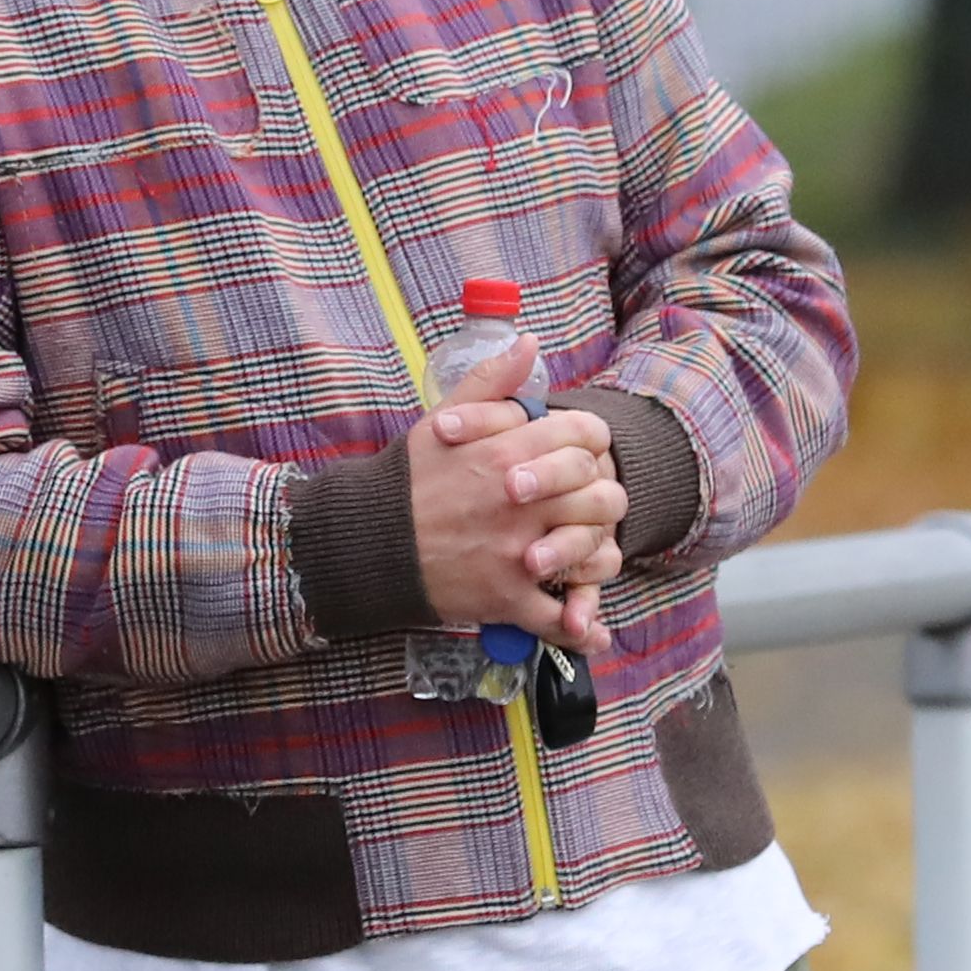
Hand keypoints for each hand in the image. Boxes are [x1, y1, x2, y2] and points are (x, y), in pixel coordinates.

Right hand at [406, 334, 623, 656]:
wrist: (368, 542)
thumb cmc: (406, 480)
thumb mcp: (444, 419)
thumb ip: (492, 381)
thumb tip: (528, 341)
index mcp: (508, 453)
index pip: (587, 437)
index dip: (592, 442)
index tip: (582, 453)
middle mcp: (521, 503)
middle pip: (602, 495)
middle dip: (602, 497)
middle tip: (589, 503)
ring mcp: (517, 554)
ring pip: (594, 553)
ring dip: (600, 553)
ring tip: (591, 551)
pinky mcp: (506, 598)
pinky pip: (559, 617)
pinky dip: (580, 627)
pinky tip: (591, 629)